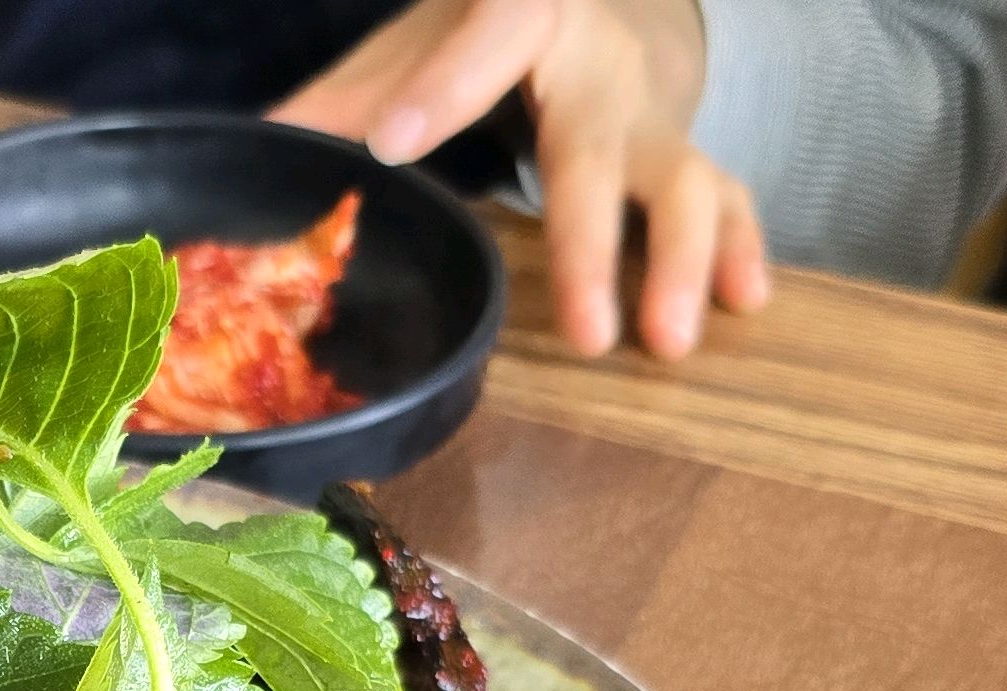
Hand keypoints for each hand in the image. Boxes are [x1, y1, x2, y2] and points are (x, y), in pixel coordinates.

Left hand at [276, 0, 769, 358]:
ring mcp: (652, 111)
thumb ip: (354, 94)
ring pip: (683, 180)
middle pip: (597, 151)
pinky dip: (740, 248)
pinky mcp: (688, 145)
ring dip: (684, 262)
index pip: (486, 38)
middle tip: (590, 335)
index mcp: (525, 14)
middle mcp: (598, 62)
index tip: (391, 143)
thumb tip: (260, 148)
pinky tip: (746, 303)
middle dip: (592, 244)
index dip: (440, 88)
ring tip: (671, 341)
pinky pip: (728, 193)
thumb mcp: (424, 38)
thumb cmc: (494, 26)